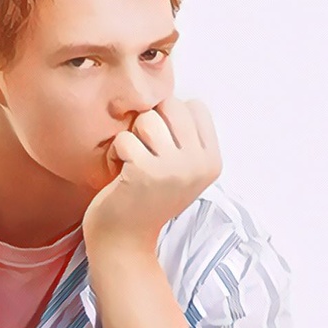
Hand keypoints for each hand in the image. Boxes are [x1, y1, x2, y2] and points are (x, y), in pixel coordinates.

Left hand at [83, 97, 221, 254]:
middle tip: (142, 154)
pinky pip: (124, 138)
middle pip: (171, 105)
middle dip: (148, 123)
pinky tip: (119, 175)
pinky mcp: (145, 173)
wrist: (123, 241)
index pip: (194, 106)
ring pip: (146, 119)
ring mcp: (174, 169)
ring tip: (131, 164)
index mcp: (212, 161)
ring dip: (130, 138)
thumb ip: (183, 135)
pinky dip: (115, 153)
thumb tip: (169, 86)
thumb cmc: (143, 197)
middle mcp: (200, 165)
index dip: (170, 119)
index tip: (161, 150)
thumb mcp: (177, 168)